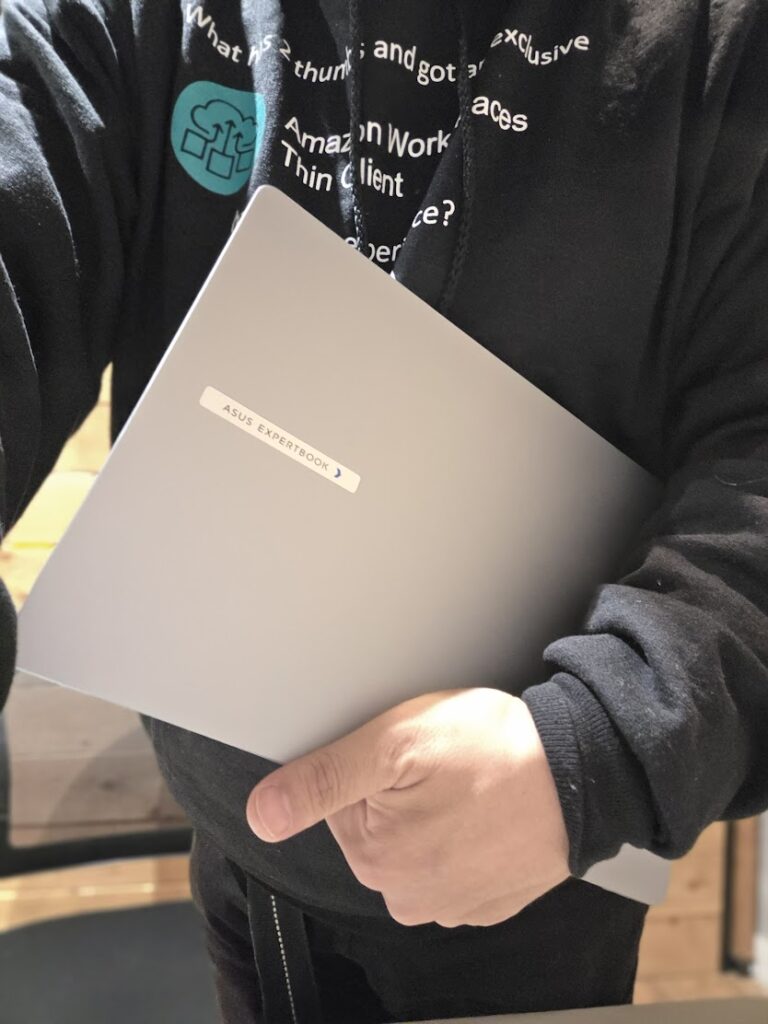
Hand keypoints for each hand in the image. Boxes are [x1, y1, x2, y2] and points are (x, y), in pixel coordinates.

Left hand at [246, 687, 569, 926]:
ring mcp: (452, 905)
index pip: (341, 802)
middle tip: (443, 764)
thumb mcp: (396, 743)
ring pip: (415, 845)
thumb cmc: (495, 750)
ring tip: (471, 783)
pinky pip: (454, 863)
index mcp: (376, 858)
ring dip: (434, 814)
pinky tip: (486, 809)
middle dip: (400, 792)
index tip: (409, 753)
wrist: (584, 772)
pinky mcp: (487, 901)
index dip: (372, 766)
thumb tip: (264, 814)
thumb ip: (324, 778)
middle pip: (376, 826)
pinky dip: (465, 836)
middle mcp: (409, 896)